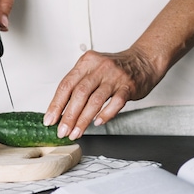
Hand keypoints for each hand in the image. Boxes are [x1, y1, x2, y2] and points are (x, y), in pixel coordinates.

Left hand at [44, 49, 160, 138]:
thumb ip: (78, 85)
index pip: (66, 84)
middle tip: (62, 131)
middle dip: (68, 116)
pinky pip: (116, 103)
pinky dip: (106, 114)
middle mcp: (100, 67)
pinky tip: (98, 122)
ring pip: (95, 100)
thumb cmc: (115, 68)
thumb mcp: (93, 69)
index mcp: (87, 62)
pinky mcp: (129, 86)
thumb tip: (61, 110)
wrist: (143, 61)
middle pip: (79, 93)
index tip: (50, 120)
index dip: (56, 104)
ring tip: (76, 132)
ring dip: (83, 120)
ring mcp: (115, 77)